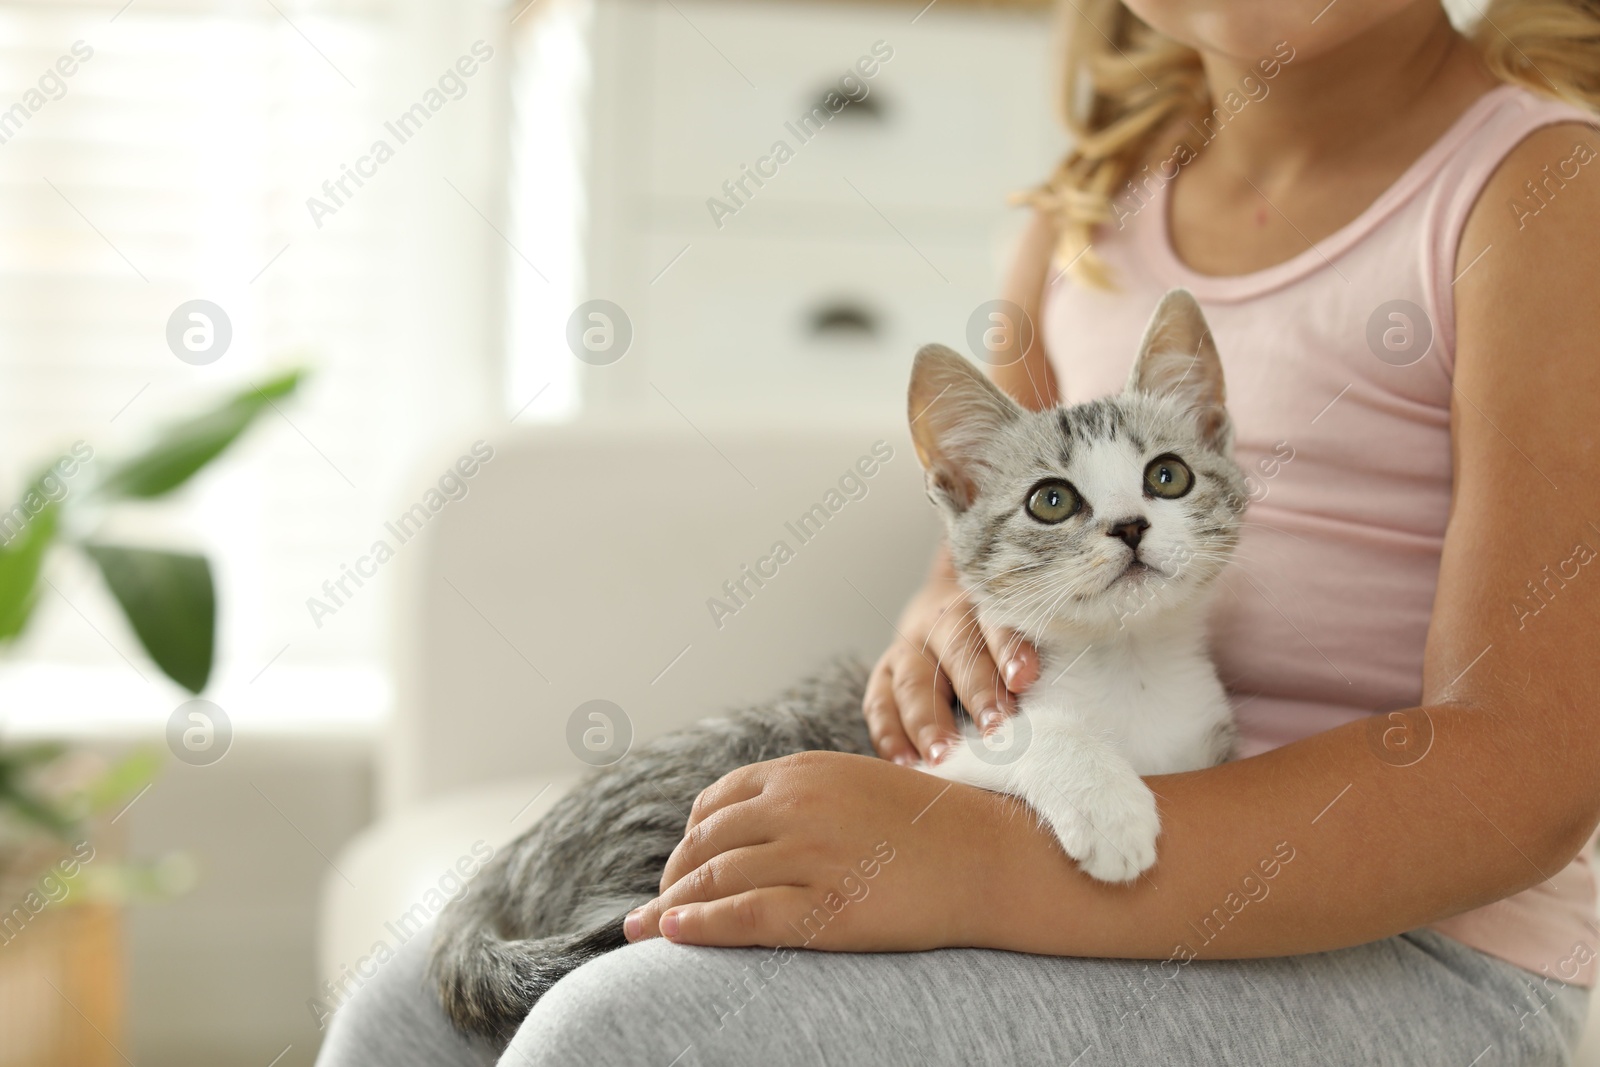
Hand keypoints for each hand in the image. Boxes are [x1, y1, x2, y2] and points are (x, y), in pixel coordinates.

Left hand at [622, 751, 1007, 949]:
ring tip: (646, 931)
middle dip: (673, 877)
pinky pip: (740, 917)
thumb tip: (751, 822)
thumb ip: (802, 795)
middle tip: (657, 907)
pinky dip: (697, 927)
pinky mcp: (824, 908)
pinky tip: (673, 936)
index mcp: (800, 773)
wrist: (990, 856)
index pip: (715, 804)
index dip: (690, 838)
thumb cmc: (928, 824)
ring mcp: (808, 856)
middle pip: (704, 843)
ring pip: (713, 881)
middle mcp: (794, 807)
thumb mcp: (855, 784)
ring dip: (670, 907)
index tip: (683, 866)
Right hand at [862, 562, 1038, 764]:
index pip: (999, 623)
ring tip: (942, 758)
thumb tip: (1075, 697)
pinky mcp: (884, 673)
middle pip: (957, 653)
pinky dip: (888, 734)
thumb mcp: (1018, 626)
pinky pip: (879, 703)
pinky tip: (903, 762)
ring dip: (926, 722)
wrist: (943, 604)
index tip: (1025, 679)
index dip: (1010, 650)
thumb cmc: (997, 633)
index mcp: (983, 605)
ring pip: (913, 682)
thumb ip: (1036, 655)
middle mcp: (942, 622)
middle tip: (995, 731)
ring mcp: (908, 648)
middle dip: (976, 694)